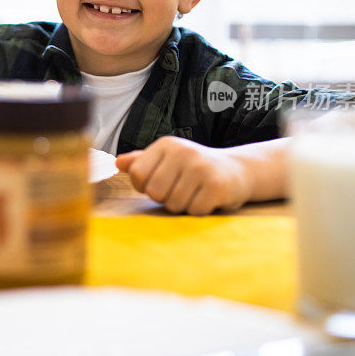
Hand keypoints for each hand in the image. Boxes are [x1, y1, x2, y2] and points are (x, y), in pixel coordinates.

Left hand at [115, 136, 252, 214]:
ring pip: (173, 204)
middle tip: (181, 188)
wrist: (237, 171)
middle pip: (154, 192)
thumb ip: (141, 161)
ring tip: (195, 191)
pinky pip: (193, 211)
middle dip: (165, 197)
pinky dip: (198, 210)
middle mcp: (183, 152)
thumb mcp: (167, 159)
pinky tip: (208, 197)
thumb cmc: (194, 167)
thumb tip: (116, 162)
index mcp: (167, 144)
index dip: (144, 186)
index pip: (137, 174)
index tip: (160, 182)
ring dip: (182, 205)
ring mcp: (201, 168)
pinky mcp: (216, 186)